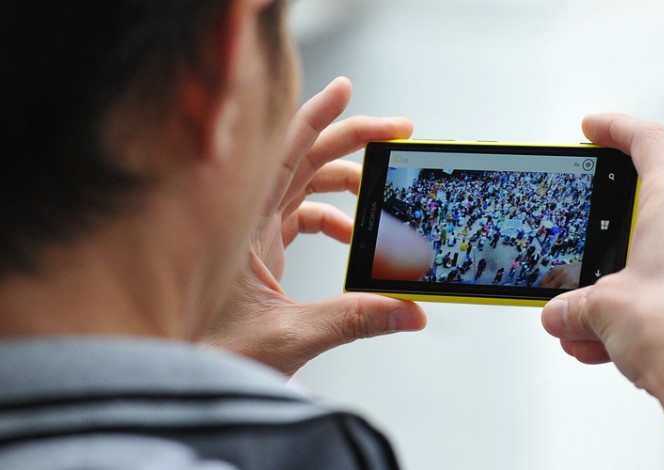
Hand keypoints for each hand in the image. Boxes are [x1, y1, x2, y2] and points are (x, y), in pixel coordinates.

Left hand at [201, 77, 426, 375]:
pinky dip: (331, 220)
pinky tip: (351, 237)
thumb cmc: (206, 354)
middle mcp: (243, 218)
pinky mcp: (257, 252)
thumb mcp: (288, 336)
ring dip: (344, 184)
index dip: (316, 116)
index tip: (346, 90)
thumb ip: (353, 319)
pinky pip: (300, 217)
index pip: (282, 154)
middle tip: (393, 134)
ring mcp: (250, 233)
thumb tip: (408, 309)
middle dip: (349, 142)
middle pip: (301, 160)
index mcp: (239, 222)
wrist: (178, 379)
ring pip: (302, 186)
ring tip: (380, 190)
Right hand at [541, 113, 663, 467]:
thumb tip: (560, 313)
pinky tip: (624, 344)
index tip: (595, 128)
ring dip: (628, 290)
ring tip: (595, 330)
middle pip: (653, 214)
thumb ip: (573, 306)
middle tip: (586, 270)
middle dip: (612, 247)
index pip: (649, 142)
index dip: (616, 129)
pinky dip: (656, 308)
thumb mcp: (602, 311)